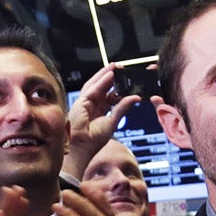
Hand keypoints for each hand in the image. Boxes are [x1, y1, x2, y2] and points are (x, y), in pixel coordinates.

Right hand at [63, 63, 141, 178]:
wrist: (82, 149)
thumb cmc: (93, 140)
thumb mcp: (113, 122)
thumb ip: (122, 108)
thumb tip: (135, 98)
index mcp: (98, 110)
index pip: (107, 94)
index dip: (115, 86)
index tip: (126, 79)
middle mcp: (90, 105)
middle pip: (100, 87)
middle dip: (109, 76)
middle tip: (121, 67)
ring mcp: (83, 103)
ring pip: (94, 85)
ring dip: (105, 75)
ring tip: (116, 67)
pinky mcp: (80, 104)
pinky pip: (92, 90)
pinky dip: (101, 82)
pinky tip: (110, 75)